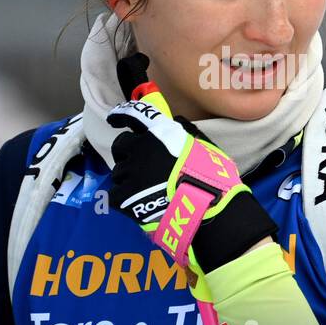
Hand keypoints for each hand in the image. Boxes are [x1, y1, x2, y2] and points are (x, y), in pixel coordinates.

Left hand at [106, 53, 275, 277]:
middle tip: (140, 167)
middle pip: (121, 146)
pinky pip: (116, 194)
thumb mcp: (203, 144)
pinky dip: (125, 200)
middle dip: (127, 154)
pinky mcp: (124, 196)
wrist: (204, 209)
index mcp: (160, 133)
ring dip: (129, 179)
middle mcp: (141, 148)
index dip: (122, 115)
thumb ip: (185, 132)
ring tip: (146, 191)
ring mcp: (130, 172)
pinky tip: (139, 205)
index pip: (135, 115)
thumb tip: (174, 122)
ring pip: (119, 172)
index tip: (114, 119)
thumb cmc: (211, 177)